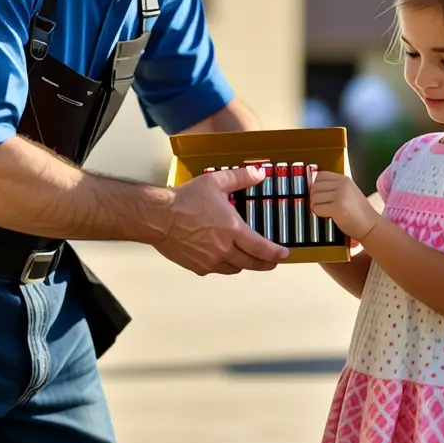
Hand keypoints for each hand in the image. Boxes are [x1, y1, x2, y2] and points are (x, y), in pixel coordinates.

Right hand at [158, 166, 289, 275]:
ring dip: (243, 264)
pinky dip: (221, 265)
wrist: (159, 217)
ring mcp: (210, 261)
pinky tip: (220, 257)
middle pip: (252, 264)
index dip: (276, 253)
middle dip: (265, 264)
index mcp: (233, 230)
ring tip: (246, 258)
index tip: (284, 254)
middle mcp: (224, 249)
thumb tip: (260, 173)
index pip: (262, 247)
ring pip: (234, 269)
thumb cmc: (185, 200)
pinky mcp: (197, 267)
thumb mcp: (215, 182)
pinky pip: (215, 270)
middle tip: (272, 262)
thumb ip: (240, 178)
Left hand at [310, 171, 380, 240]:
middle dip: (314, 197)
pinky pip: (317, 209)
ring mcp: (340, 196)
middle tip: (320, 205)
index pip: (321, 175)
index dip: (316, 185)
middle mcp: (342, 185)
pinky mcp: (337, 208)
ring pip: (315, 198)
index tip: (319, 193)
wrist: (370, 225)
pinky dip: (319, 213)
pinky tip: (327, 216)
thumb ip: (334, 187)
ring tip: (325, 211)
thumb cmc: (358, 211)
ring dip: (316, 206)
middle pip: (315, 187)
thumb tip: (313, 188)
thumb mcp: (348, 192)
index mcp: (344, 179)